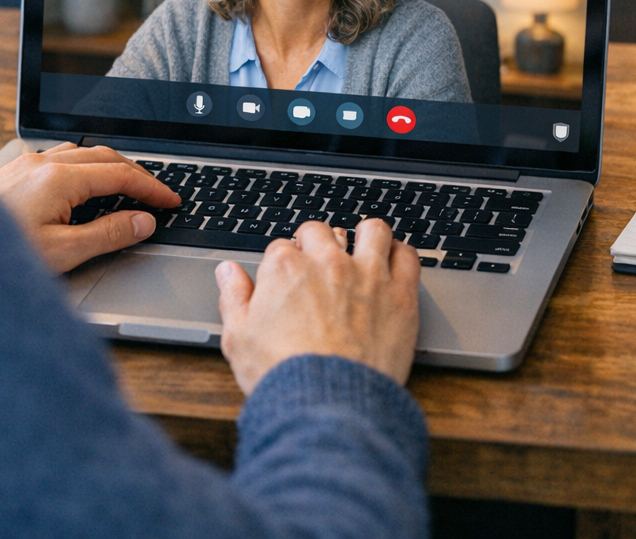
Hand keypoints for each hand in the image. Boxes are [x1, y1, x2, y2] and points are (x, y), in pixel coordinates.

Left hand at [0, 143, 179, 272]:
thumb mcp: (61, 252)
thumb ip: (107, 234)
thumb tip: (142, 222)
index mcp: (59, 179)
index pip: (120, 174)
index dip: (151, 187)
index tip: (171, 200)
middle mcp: (41, 163)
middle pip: (103, 156)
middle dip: (135, 172)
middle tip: (156, 194)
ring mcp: (24, 165)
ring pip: (79, 154)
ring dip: (108, 166)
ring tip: (126, 187)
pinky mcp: (11, 173)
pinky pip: (57, 159)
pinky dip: (83, 168)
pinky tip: (82, 186)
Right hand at [215, 219, 420, 394]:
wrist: (328, 405)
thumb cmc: (283, 375)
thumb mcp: (238, 338)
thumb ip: (233, 297)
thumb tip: (228, 272)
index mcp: (286, 268)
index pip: (283, 246)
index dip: (284, 262)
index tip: (288, 278)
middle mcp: (327, 262)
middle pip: (323, 231)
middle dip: (318, 243)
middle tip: (320, 265)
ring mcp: (367, 275)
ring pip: (371, 230)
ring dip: (364, 236)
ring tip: (362, 250)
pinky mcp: (400, 294)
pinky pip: (407, 256)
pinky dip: (401, 254)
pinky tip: (394, 262)